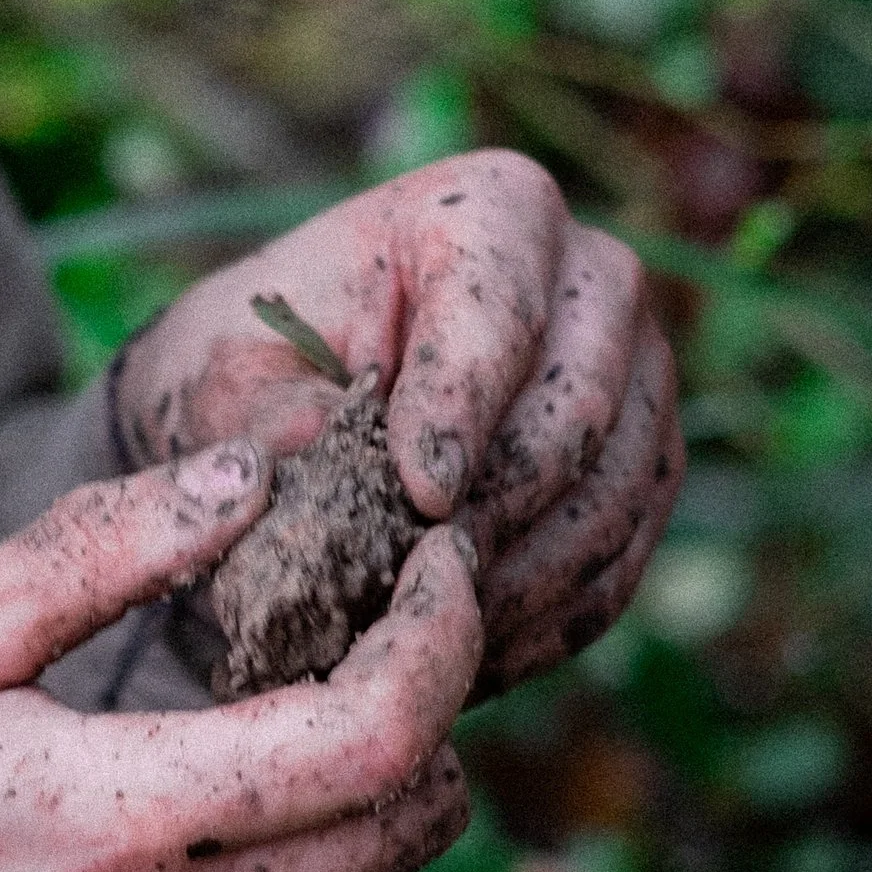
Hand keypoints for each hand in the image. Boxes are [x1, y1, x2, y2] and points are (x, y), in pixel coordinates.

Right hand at [0, 445, 479, 871]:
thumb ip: (96, 554)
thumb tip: (249, 476)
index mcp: (117, 821)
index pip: (375, 738)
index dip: (440, 639)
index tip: (441, 566)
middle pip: (407, 826)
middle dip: (426, 717)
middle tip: (381, 634)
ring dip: (367, 810)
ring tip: (297, 723)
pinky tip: (213, 836)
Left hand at [111, 151, 682, 693]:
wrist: (299, 402)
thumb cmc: (259, 366)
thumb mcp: (227, 375)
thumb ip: (265, 415)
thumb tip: (300, 462)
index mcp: (492, 212)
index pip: (498, 310)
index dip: (461, 409)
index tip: (419, 498)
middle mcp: (593, 279)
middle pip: (575, 414)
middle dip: (492, 514)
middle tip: (415, 591)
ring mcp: (637, 378)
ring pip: (612, 500)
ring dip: (521, 585)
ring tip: (431, 639)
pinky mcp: (644, 467)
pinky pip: (621, 561)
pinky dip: (547, 621)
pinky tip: (469, 659)